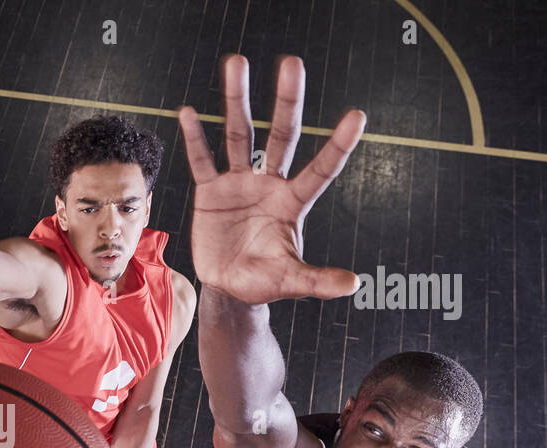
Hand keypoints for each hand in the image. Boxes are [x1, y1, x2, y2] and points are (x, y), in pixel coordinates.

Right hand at [178, 55, 365, 304]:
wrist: (229, 286)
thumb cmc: (264, 282)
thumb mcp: (290, 281)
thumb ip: (317, 280)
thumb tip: (354, 284)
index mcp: (292, 203)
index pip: (320, 170)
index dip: (337, 145)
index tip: (357, 116)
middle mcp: (269, 184)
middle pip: (280, 135)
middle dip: (286, 101)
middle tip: (291, 64)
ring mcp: (239, 183)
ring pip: (239, 135)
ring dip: (237, 101)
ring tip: (236, 63)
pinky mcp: (211, 191)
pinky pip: (202, 160)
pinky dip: (195, 137)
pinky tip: (189, 112)